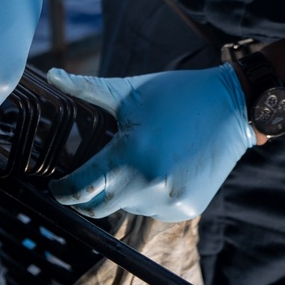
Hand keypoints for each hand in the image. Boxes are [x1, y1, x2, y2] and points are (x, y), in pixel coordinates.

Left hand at [48, 65, 254, 221]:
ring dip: (123, 192)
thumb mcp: (129, 91)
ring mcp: (169, 202)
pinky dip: (149, 195)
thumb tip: (52, 75)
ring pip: (128, 208)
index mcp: (129, 157)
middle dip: (86, 196)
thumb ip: (87, 89)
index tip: (56, 186)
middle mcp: (148, 186)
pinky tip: (161, 169)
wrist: (233, 107)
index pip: (80, 188)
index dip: (61, 190)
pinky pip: (154, 209)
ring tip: (138, 161)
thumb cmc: (176, 95)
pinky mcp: (186, 208)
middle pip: (98, 208)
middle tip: (86, 180)